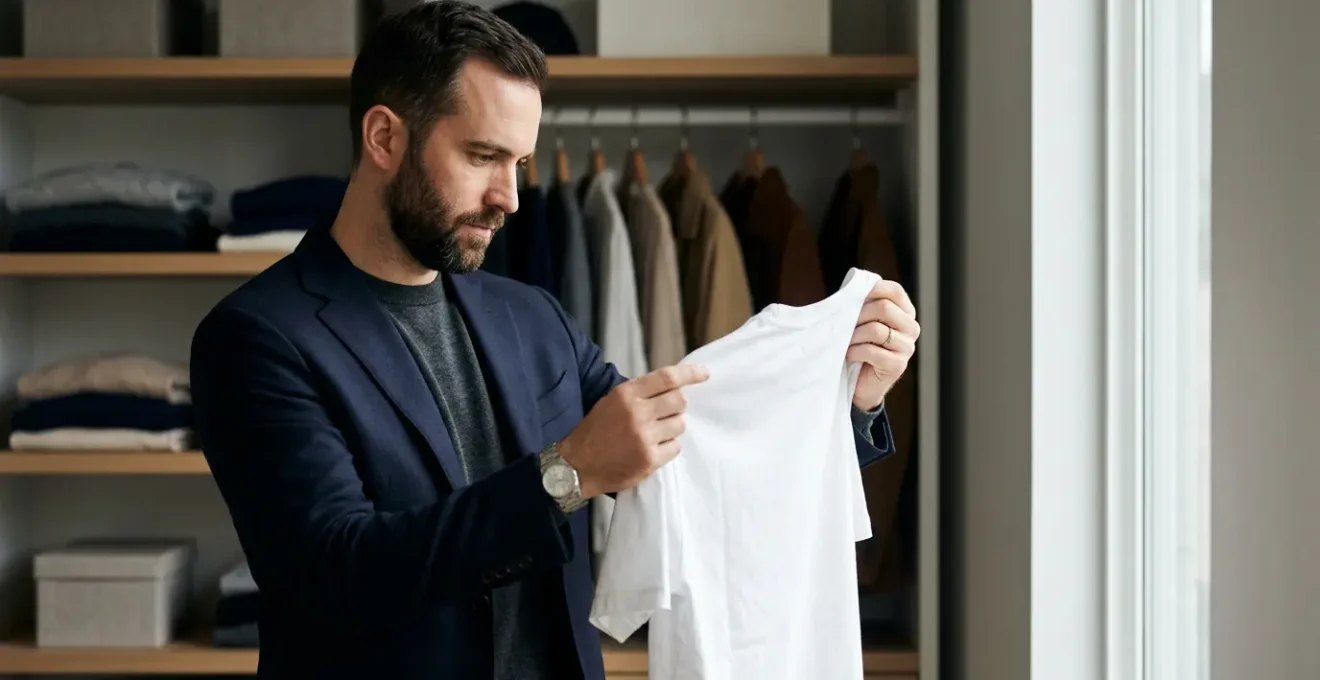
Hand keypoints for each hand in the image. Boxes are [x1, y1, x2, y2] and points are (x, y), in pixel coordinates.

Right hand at [557, 364, 709, 498]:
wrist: (576, 465)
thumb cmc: (595, 431)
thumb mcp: (611, 402)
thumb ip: (639, 393)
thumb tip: (673, 386)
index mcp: (626, 394)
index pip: (667, 378)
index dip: (690, 373)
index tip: (704, 373)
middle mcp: (637, 413)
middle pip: (679, 401)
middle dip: (678, 406)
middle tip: (667, 413)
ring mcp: (644, 437)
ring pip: (680, 425)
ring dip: (672, 428)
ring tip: (655, 433)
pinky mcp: (650, 459)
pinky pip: (675, 447)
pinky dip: (668, 447)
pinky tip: (653, 448)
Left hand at [847, 279, 918, 411]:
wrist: (860, 383)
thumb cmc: (859, 346)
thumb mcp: (862, 321)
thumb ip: (863, 304)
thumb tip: (852, 290)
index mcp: (905, 313)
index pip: (895, 291)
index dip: (874, 290)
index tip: (854, 297)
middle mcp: (911, 328)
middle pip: (884, 308)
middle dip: (858, 314)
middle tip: (845, 325)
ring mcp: (907, 347)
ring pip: (876, 330)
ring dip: (854, 335)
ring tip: (847, 342)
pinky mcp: (898, 365)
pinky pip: (873, 351)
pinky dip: (856, 351)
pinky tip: (851, 355)